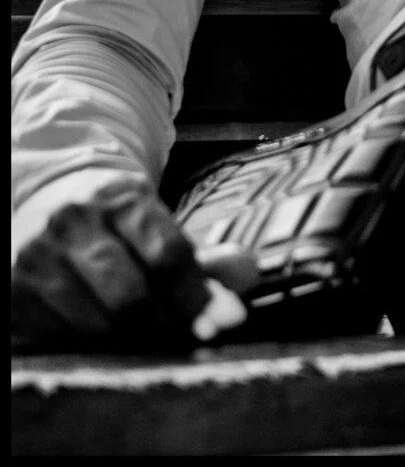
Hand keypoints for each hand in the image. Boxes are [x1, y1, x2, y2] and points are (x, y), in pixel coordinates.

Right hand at [11, 183, 257, 352]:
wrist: (51, 199)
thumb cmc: (119, 221)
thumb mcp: (160, 222)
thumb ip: (205, 255)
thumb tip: (250, 275)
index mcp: (120, 195)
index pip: (167, 255)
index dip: (198, 297)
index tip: (224, 321)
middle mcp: (75, 220)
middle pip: (133, 297)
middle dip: (166, 323)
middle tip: (183, 331)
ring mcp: (41, 254)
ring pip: (99, 324)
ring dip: (129, 337)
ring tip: (143, 327)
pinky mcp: (17, 287)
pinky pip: (66, 337)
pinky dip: (93, 341)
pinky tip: (105, 326)